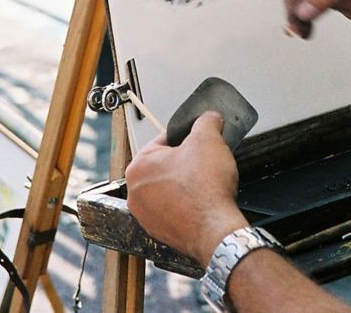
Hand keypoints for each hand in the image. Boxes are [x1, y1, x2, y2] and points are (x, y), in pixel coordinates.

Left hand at [125, 111, 246, 265]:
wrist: (215, 230)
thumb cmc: (205, 190)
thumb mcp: (209, 138)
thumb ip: (206, 121)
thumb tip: (209, 118)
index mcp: (138, 167)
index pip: (163, 140)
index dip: (186, 138)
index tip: (199, 142)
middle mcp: (136, 193)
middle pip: (165, 165)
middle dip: (185, 161)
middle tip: (204, 162)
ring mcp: (146, 216)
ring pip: (168, 188)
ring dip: (185, 183)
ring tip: (204, 182)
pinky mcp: (160, 232)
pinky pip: (173, 208)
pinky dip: (187, 203)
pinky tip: (202, 201)